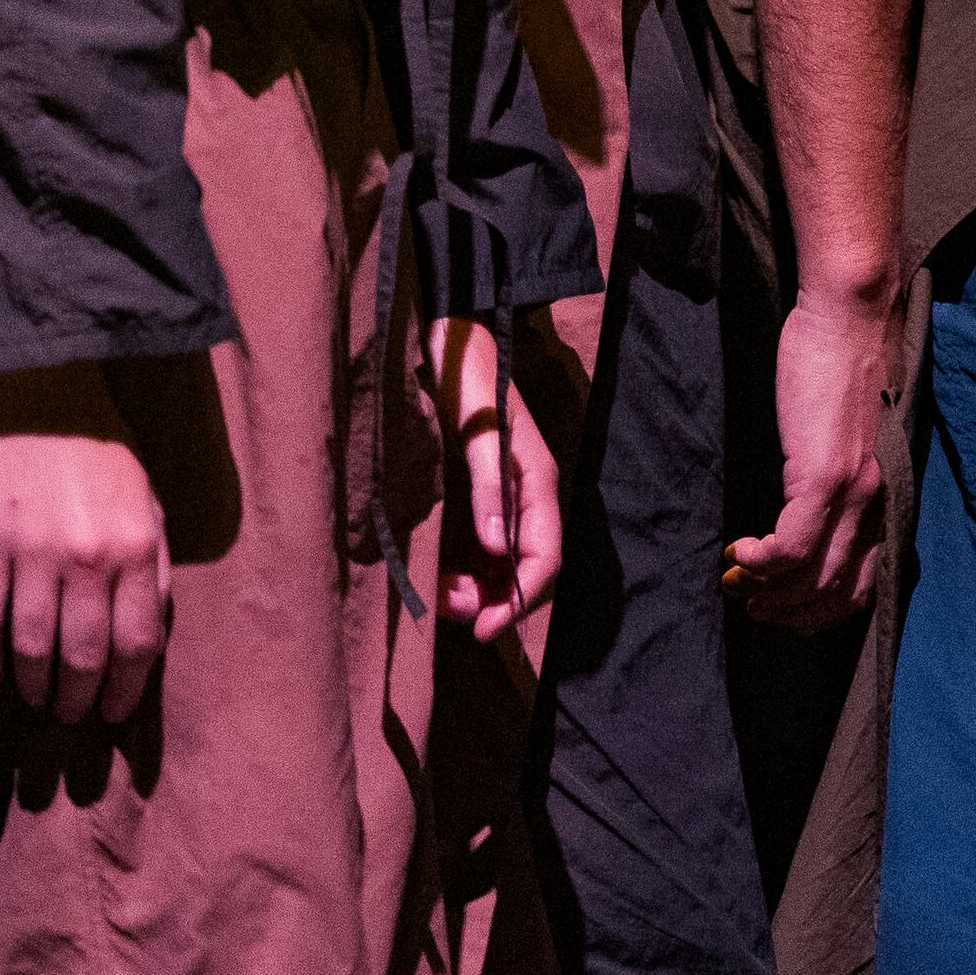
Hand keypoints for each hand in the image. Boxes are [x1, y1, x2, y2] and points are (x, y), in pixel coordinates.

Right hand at [0, 363, 167, 722]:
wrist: (46, 400)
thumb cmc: (105, 458)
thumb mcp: (150, 508)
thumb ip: (153, 570)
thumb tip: (145, 635)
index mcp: (138, 549)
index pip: (137, 642)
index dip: (125, 689)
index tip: (113, 713)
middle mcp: (89, 559)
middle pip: (84, 656)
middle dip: (78, 699)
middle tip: (71, 715)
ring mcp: (34, 555)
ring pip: (31, 648)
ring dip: (34, 685)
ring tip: (37, 699)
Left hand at [432, 316, 562, 645]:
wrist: (451, 344)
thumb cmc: (468, 380)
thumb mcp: (479, 430)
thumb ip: (488, 486)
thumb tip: (495, 547)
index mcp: (537, 483)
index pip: (544, 557)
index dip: (520, 600)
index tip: (484, 630)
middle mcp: (524, 498)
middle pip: (522, 569)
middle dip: (491, 600)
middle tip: (446, 611)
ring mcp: (501, 501)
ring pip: (498, 566)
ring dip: (472, 590)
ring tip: (434, 596)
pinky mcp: (477, 499)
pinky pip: (475, 550)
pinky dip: (457, 571)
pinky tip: (431, 574)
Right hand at [726, 281, 900, 630]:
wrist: (855, 312)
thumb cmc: (845, 361)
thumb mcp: (853, 431)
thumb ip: (843, 472)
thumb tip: (809, 505)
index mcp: (884, 495)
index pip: (863, 582)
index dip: (819, 609)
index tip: (781, 605)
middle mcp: (877, 503)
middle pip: (838, 594)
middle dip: (792, 615)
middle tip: (753, 606)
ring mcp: (853, 493)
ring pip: (814, 581)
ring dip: (770, 596)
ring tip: (740, 584)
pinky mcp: (824, 475)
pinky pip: (792, 549)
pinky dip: (761, 565)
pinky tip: (740, 554)